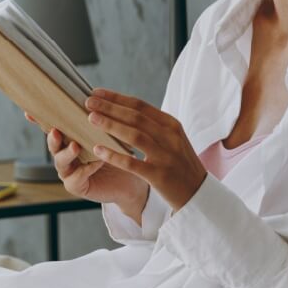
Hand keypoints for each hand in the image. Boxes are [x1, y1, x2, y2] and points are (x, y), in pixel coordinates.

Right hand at [24, 112, 149, 216]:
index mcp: (69, 138)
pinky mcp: (76, 186)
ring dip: (67, 153)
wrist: (131, 180)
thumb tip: (93, 95)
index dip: (39, 120)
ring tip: (76, 146)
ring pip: (61, 161)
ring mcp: (68, 171)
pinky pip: (75, 179)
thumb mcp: (108, 133)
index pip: (52, 126)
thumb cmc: (118, 153)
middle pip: (53, 144)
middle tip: (56, 131)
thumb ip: (97, 120)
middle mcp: (64, 153)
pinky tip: (95, 163)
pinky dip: (85, 170)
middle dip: (52, 137)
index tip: (29, 112)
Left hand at [83, 88, 206, 210]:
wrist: (199, 194)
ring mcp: (166, 156)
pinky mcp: (160, 176)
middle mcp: (170, 137)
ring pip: (134, 135)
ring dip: (110, 125)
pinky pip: (132, 163)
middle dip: (109, 107)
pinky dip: (114, 155)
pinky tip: (98, 149)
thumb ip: (152, 126)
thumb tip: (123, 111)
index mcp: (171, 125)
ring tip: (91, 119)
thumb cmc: (180, 165)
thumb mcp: (172, 140)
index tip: (97, 93)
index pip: (140, 106)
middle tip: (88, 101)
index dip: (116, 98)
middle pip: (135, 117)